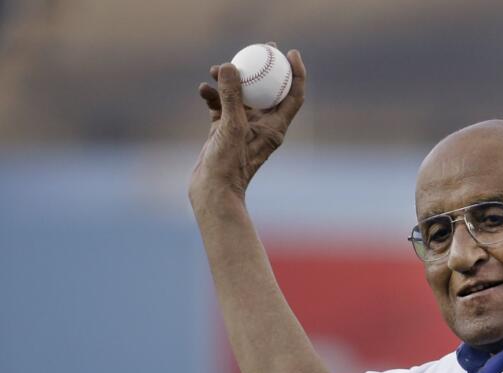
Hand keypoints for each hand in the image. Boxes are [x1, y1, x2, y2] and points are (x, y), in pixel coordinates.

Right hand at [189, 46, 305, 204]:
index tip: (289, 53)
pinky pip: (222, 106)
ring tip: (215, 70)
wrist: (213, 191)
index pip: (292, 95)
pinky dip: (213, 96)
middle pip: (268, 90)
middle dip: (263, 68)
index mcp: (275, 128)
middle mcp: (263, 127)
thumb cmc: (228, 165)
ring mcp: (244, 129)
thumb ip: (231, 96)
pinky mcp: (225, 131)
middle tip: (258, 47)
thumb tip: (230, 66)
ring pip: (241, 96)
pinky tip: (203, 89)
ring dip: (230, 81)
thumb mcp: (231, 126)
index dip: (295, 73)